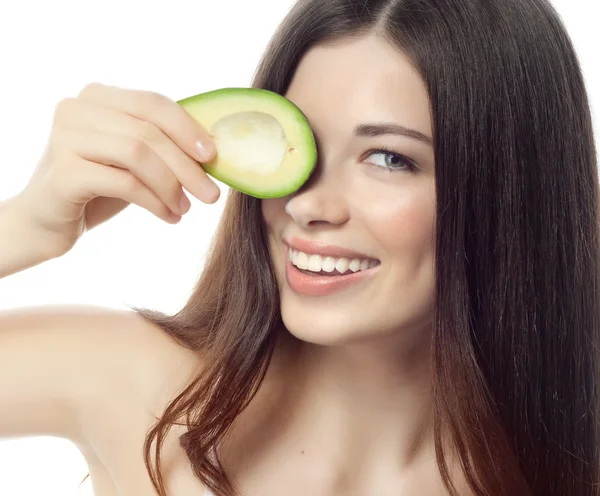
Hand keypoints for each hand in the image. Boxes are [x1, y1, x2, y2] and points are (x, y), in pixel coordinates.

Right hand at [13, 82, 220, 255]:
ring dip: (171, 186)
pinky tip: (169, 217)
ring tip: (185, 208)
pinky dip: (154, 202)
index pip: (152, 103)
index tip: (213, 156)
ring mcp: (65, 138)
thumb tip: (212, 150)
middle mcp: (76, 109)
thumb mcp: (132, 158)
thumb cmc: (98, 186)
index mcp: (97, 97)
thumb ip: (160, 143)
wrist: (48, 221)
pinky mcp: (64, 173)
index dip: (187, 128)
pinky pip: (124, 183)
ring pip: (138, 154)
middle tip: (211, 195)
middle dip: (187, 166)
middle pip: (148, 131)